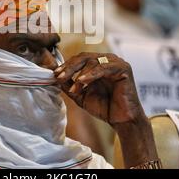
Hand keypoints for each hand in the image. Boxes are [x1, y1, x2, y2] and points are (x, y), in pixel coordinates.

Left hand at [54, 52, 158, 167]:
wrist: (122, 121)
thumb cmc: (104, 107)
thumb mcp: (81, 95)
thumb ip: (70, 85)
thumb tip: (55, 77)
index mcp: (98, 63)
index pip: (79, 59)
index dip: (66, 65)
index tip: (55, 74)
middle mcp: (107, 60)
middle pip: (84, 57)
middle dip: (69, 67)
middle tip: (59, 77)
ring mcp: (116, 62)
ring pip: (92, 61)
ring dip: (79, 74)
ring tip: (74, 89)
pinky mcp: (123, 68)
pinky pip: (103, 68)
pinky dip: (91, 74)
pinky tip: (82, 81)